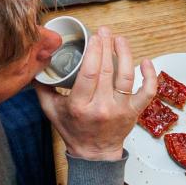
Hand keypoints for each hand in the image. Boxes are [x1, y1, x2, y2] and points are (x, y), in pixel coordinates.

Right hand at [35, 28, 156, 161]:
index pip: (88, 73)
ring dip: (125, 54)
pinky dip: (150, 76)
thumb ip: (43, 87)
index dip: (94, 51)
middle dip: (106, 46)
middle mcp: (101, 107)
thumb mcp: (51, 110)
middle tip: (105, 31)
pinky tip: (146, 61)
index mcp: (79, 105)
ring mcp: (120, 110)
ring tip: (120, 39)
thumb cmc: (73, 129)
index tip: (94, 37)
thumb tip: (35, 63)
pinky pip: (147, 92)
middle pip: (106, 70)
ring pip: (126, 76)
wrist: (94, 153)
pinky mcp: (134, 112)